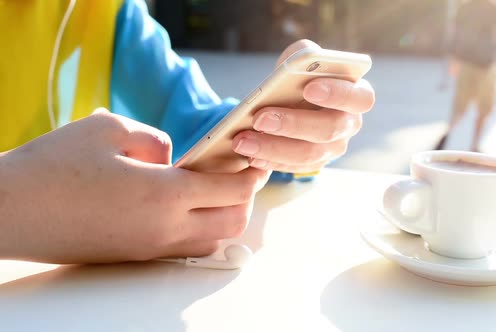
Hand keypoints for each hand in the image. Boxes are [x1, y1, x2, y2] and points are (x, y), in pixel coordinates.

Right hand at [0, 110, 269, 263]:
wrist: (9, 211)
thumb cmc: (52, 167)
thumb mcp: (108, 130)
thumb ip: (154, 139)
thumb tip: (172, 155)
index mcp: (164, 194)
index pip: (230, 189)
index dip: (251, 174)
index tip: (259, 160)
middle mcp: (164, 228)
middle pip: (232, 222)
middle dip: (246, 198)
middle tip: (243, 174)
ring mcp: (150, 247)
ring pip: (211, 240)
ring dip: (225, 216)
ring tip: (217, 189)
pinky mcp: (133, 255)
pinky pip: (184, 247)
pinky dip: (200, 228)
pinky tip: (186, 205)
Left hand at [232, 40, 374, 172]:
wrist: (291, 100)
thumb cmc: (299, 77)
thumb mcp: (302, 60)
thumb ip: (302, 56)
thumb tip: (294, 65)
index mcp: (357, 95)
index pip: (360, 97)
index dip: (338, 94)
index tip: (308, 88)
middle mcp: (350, 124)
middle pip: (329, 129)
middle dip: (292, 124)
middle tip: (260, 118)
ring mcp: (334, 148)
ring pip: (308, 154)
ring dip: (273, 147)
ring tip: (243, 141)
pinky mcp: (314, 163)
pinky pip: (294, 167)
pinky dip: (271, 162)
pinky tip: (250, 156)